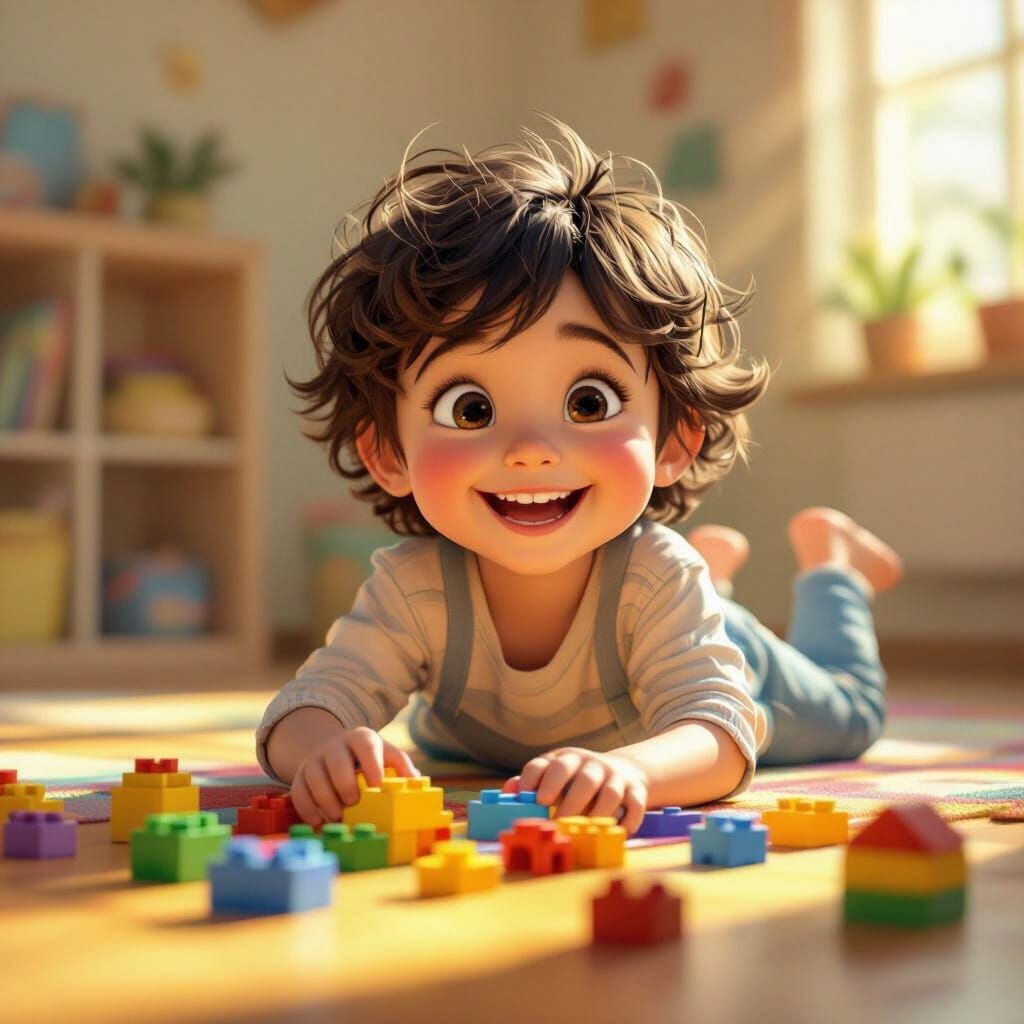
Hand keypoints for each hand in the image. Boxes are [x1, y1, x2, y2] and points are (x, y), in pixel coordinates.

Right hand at [290, 726, 418, 825]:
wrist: (334, 749)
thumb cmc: (368, 758)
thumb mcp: (386, 755)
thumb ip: (401, 766)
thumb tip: (416, 782)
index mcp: (361, 738)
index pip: (366, 746)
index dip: (371, 765)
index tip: (376, 786)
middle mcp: (335, 745)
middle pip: (337, 762)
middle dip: (345, 785)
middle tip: (353, 802)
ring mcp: (315, 759)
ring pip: (314, 777)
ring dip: (326, 800)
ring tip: (338, 816)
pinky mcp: (300, 776)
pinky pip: (299, 792)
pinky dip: (308, 809)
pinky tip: (319, 821)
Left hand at [507, 747, 648, 834]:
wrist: (623, 771)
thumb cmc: (578, 779)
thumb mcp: (555, 774)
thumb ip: (532, 783)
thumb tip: (509, 792)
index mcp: (568, 759)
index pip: (551, 764)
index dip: (539, 780)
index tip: (533, 799)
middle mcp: (593, 765)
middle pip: (584, 779)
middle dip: (570, 801)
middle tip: (558, 821)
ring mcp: (616, 777)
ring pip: (610, 793)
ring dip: (598, 814)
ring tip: (585, 831)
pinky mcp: (636, 790)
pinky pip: (635, 805)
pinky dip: (628, 820)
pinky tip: (616, 831)